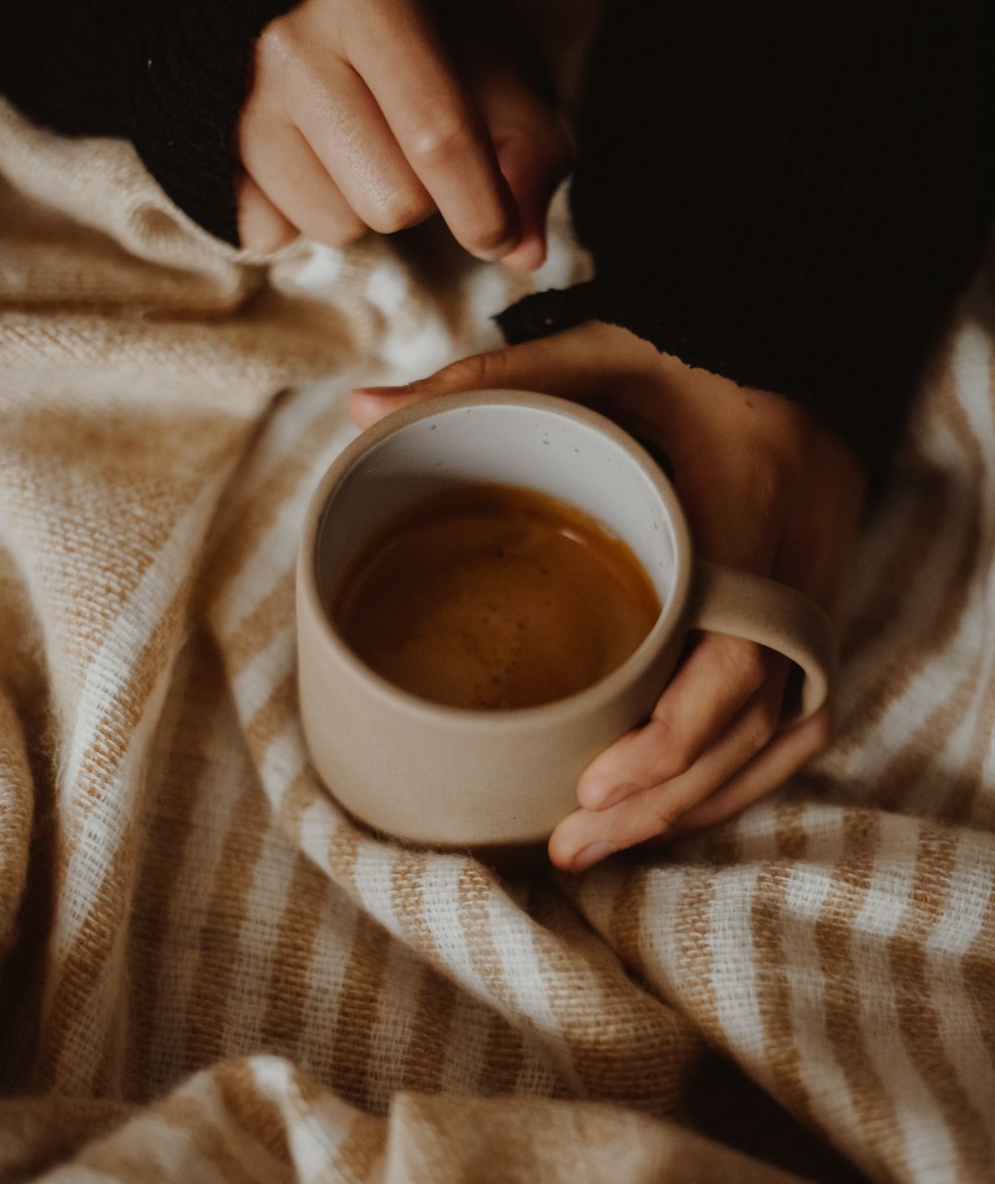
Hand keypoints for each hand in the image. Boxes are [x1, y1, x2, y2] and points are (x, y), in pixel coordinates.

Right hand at [236, 0, 570, 265]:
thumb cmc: (424, 31)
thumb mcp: (496, 63)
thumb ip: (530, 151)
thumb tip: (524, 251)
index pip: (437, 139)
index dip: (481, 209)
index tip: (501, 237)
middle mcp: (292, 44)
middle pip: (391, 202)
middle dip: (425, 199)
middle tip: (419, 155)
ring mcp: (243, 100)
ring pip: (335, 226)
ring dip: (367, 208)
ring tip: (367, 151)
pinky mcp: (216, 151)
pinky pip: (276, 233)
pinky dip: (309, 214)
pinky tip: (320, 164)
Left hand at [350, 323, 865, 870]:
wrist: (806, 339)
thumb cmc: (693, 350)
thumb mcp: (597, 353)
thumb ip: (489, 380)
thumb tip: (363, 407)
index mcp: (749, 509)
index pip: (730, 660)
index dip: (668, 740)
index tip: (590, 786)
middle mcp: (799, 570)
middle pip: (749, 725)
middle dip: (664, 799)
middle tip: (573, 843)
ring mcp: (819, 601)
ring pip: (781, 740)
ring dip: (699, 804)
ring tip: (606, 844)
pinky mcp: (821, 618)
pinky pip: (800, 723)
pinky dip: (742, 777)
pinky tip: (676, 809)